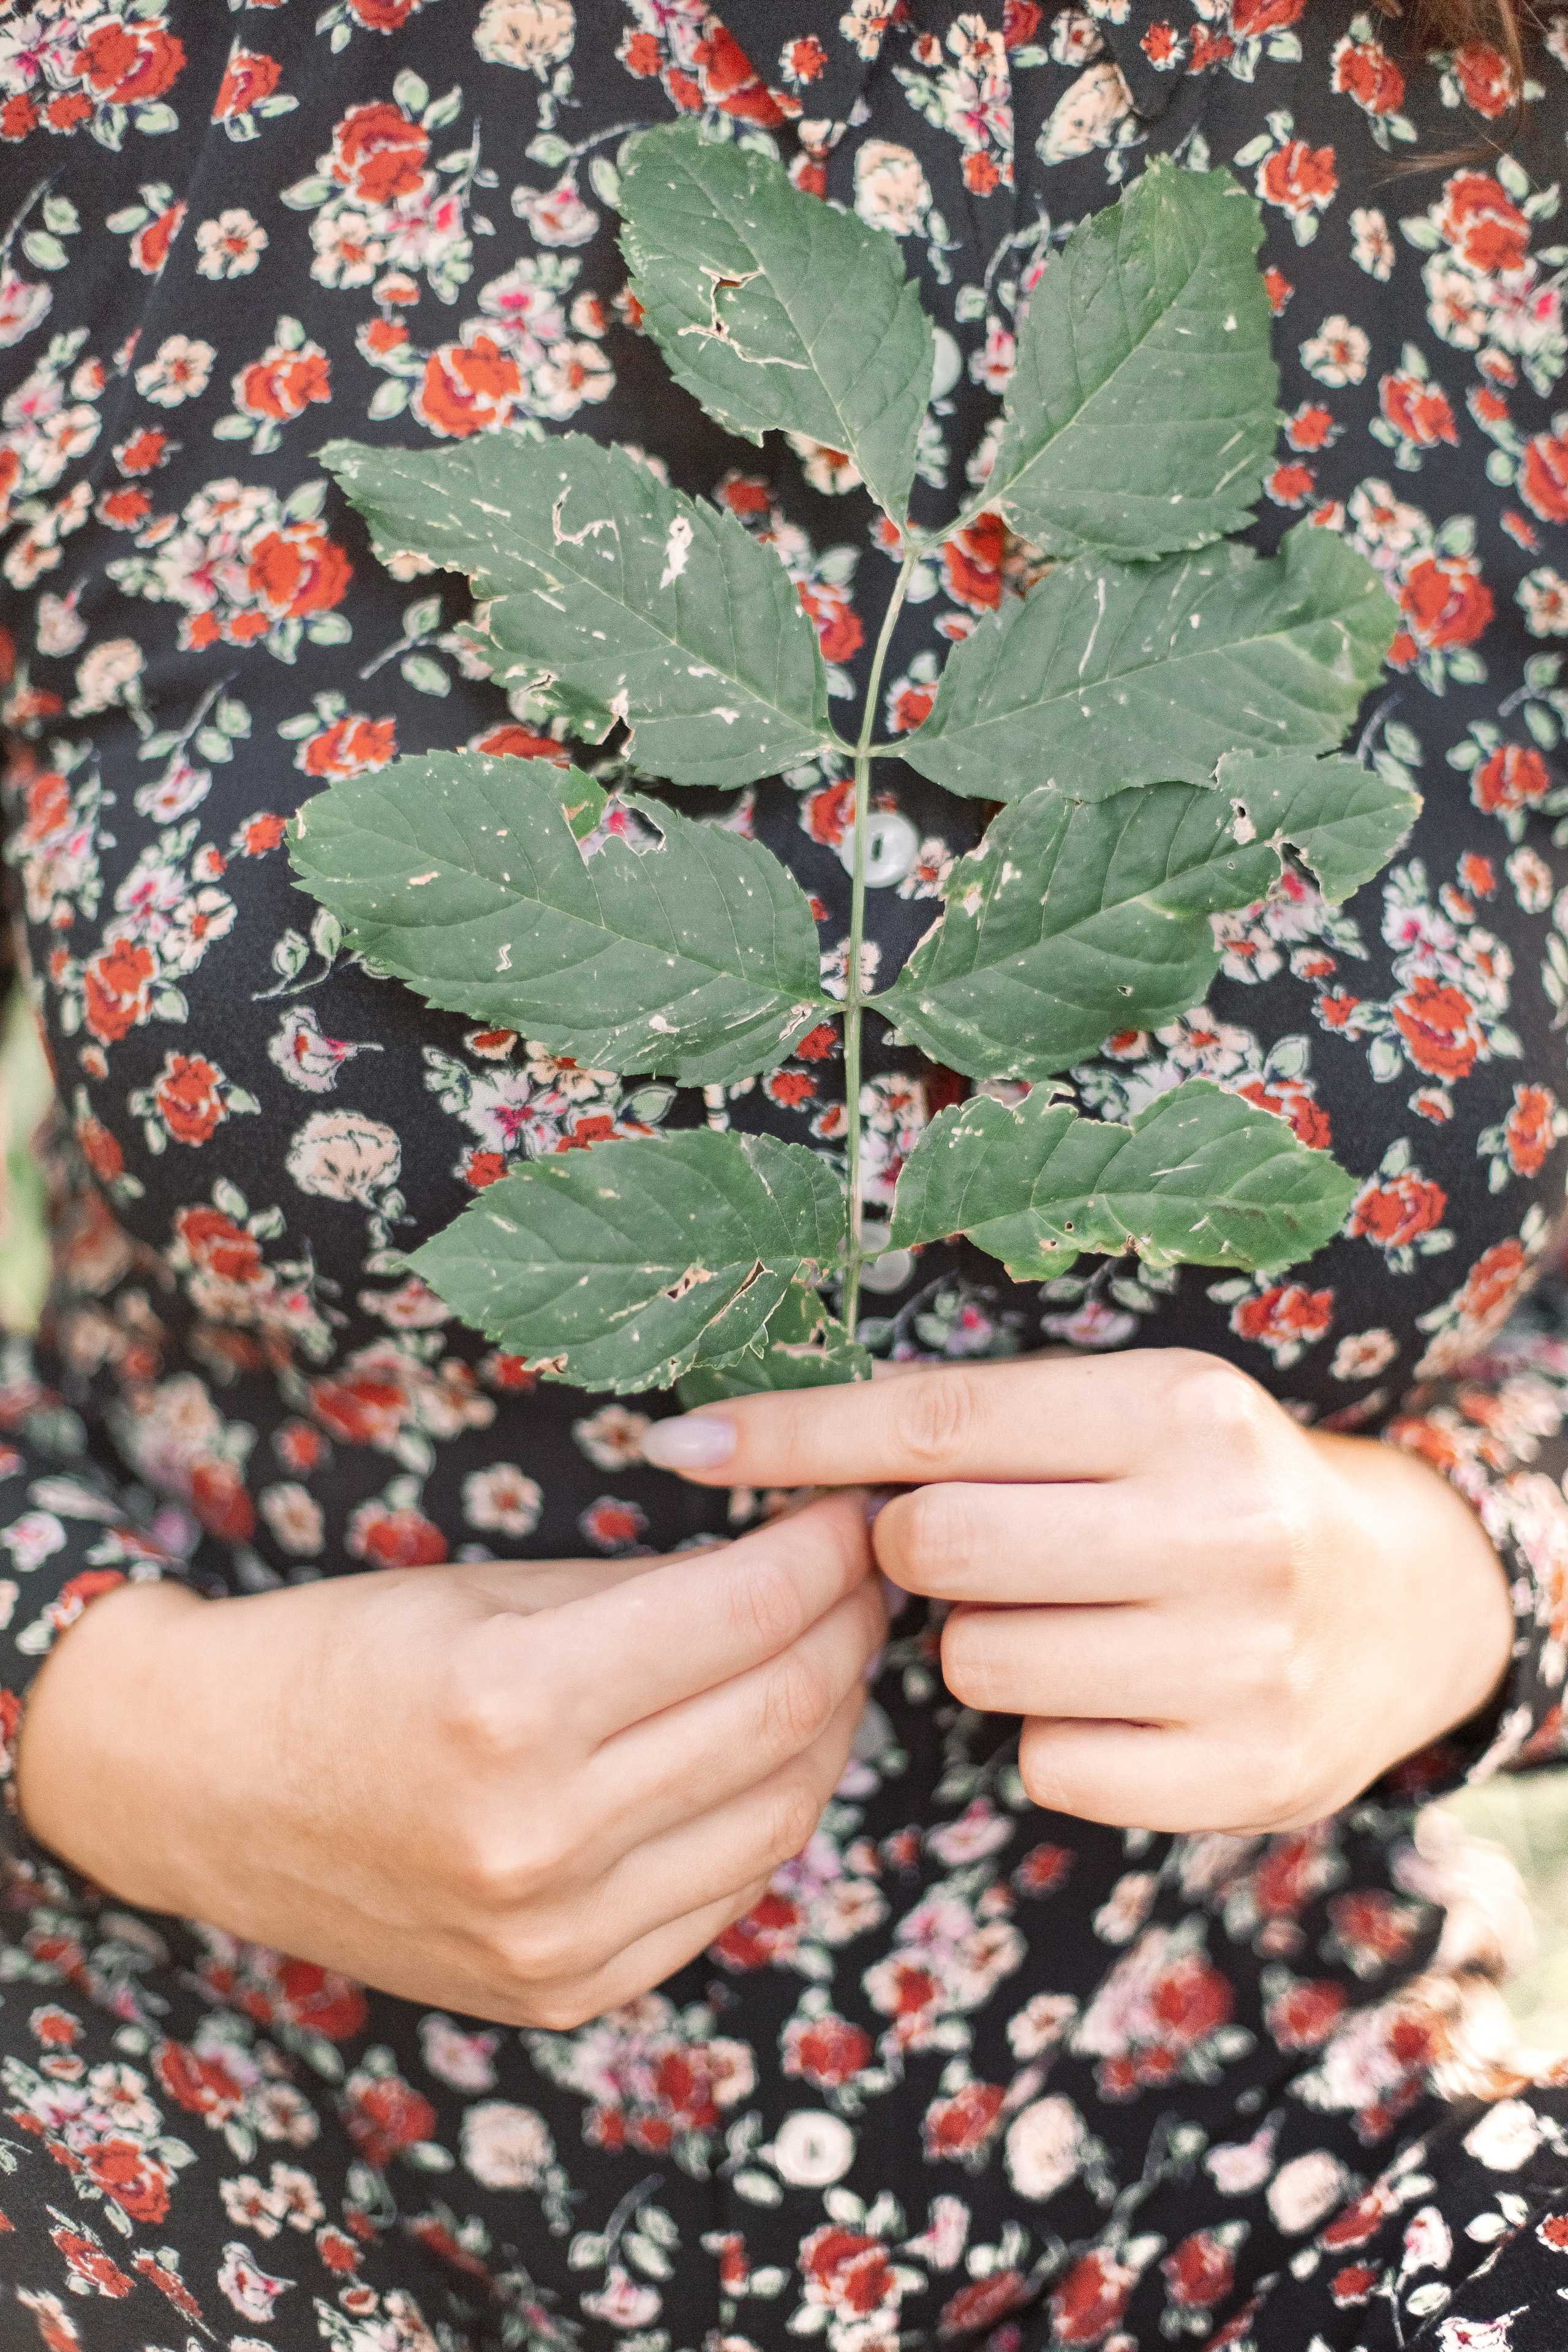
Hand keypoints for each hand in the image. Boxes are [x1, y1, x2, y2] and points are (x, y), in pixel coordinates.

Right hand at [16, 1493, 884, 2026]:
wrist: (205, 1790)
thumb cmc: (342, 1659)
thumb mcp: (489, 1589)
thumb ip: (647, 1589)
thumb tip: (794, 1563)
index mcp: (511, 1705)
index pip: (745, 1617)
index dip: (824, 1553)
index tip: (854, 1514)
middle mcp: (541, 1838)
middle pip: (781, 1714)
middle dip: (848, 1628)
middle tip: (867, 1576)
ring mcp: (555, 1936)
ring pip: (780, 1814)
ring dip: (830, 1722)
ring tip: (832, 1655)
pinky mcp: (563, 1992)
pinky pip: (725, 1894)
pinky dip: (770, 1813)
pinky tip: (770, 1751)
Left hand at [640, 1351, 1514, 1833]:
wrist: (1396, 1603)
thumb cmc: (1206, 1487)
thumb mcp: (1126, 1412)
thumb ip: (978, 1426)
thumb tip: (748, 1442)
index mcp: (1177, 1405)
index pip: (934, 1421)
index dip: (794, 1435)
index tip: (678, 1444)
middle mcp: (1218, 1525)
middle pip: (938, 1546)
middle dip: (912, 1551)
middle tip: (966, 1549)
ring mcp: (1239, 1660)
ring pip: (978, 1664)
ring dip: (983, 1646)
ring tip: (1063, 1618)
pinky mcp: (1244, 1772)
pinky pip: (1046, 1764)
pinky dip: (1051, 1733)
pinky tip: (1113, 1695)